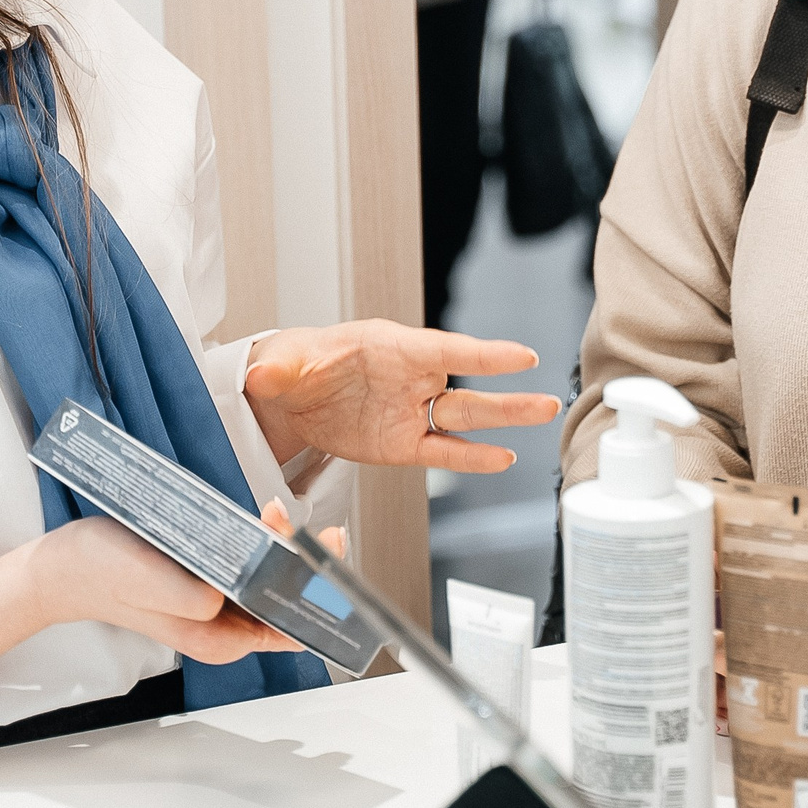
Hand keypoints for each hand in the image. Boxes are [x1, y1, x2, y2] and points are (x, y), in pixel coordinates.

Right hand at [24, 515, 291, 663]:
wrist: (64, 566)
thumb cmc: (100, 572)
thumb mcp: (145, 582)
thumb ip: (190, 597)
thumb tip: (229, 595)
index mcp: (218, 639)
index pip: (290, 625)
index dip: (315, 590)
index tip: (319, 549)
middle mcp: (226, 627)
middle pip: (290, 600)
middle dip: (304, 557)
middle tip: (295, 518)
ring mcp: (219, 604)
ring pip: (275, 579)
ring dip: (286, 545)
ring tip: (277, 510)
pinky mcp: (210, 580)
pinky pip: (252, 563)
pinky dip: (265, 539)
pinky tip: (264, 516)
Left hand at [242, 319, 558, 469]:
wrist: (288, 396)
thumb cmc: (297, 365)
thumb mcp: (285, 363)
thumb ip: (281, 370)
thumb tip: (263, 375)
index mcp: (390, 348)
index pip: (443, 349)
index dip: (482, 355)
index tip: (520, 356)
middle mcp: (410, 379)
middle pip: (465, 389)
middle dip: (505, 395)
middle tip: (544, 397)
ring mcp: (410, 412)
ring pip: (465, 419)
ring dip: (504, 420)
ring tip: (543, 415)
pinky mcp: (402, 444)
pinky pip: (443, 451)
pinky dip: (471, 457)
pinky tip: (501, 458)